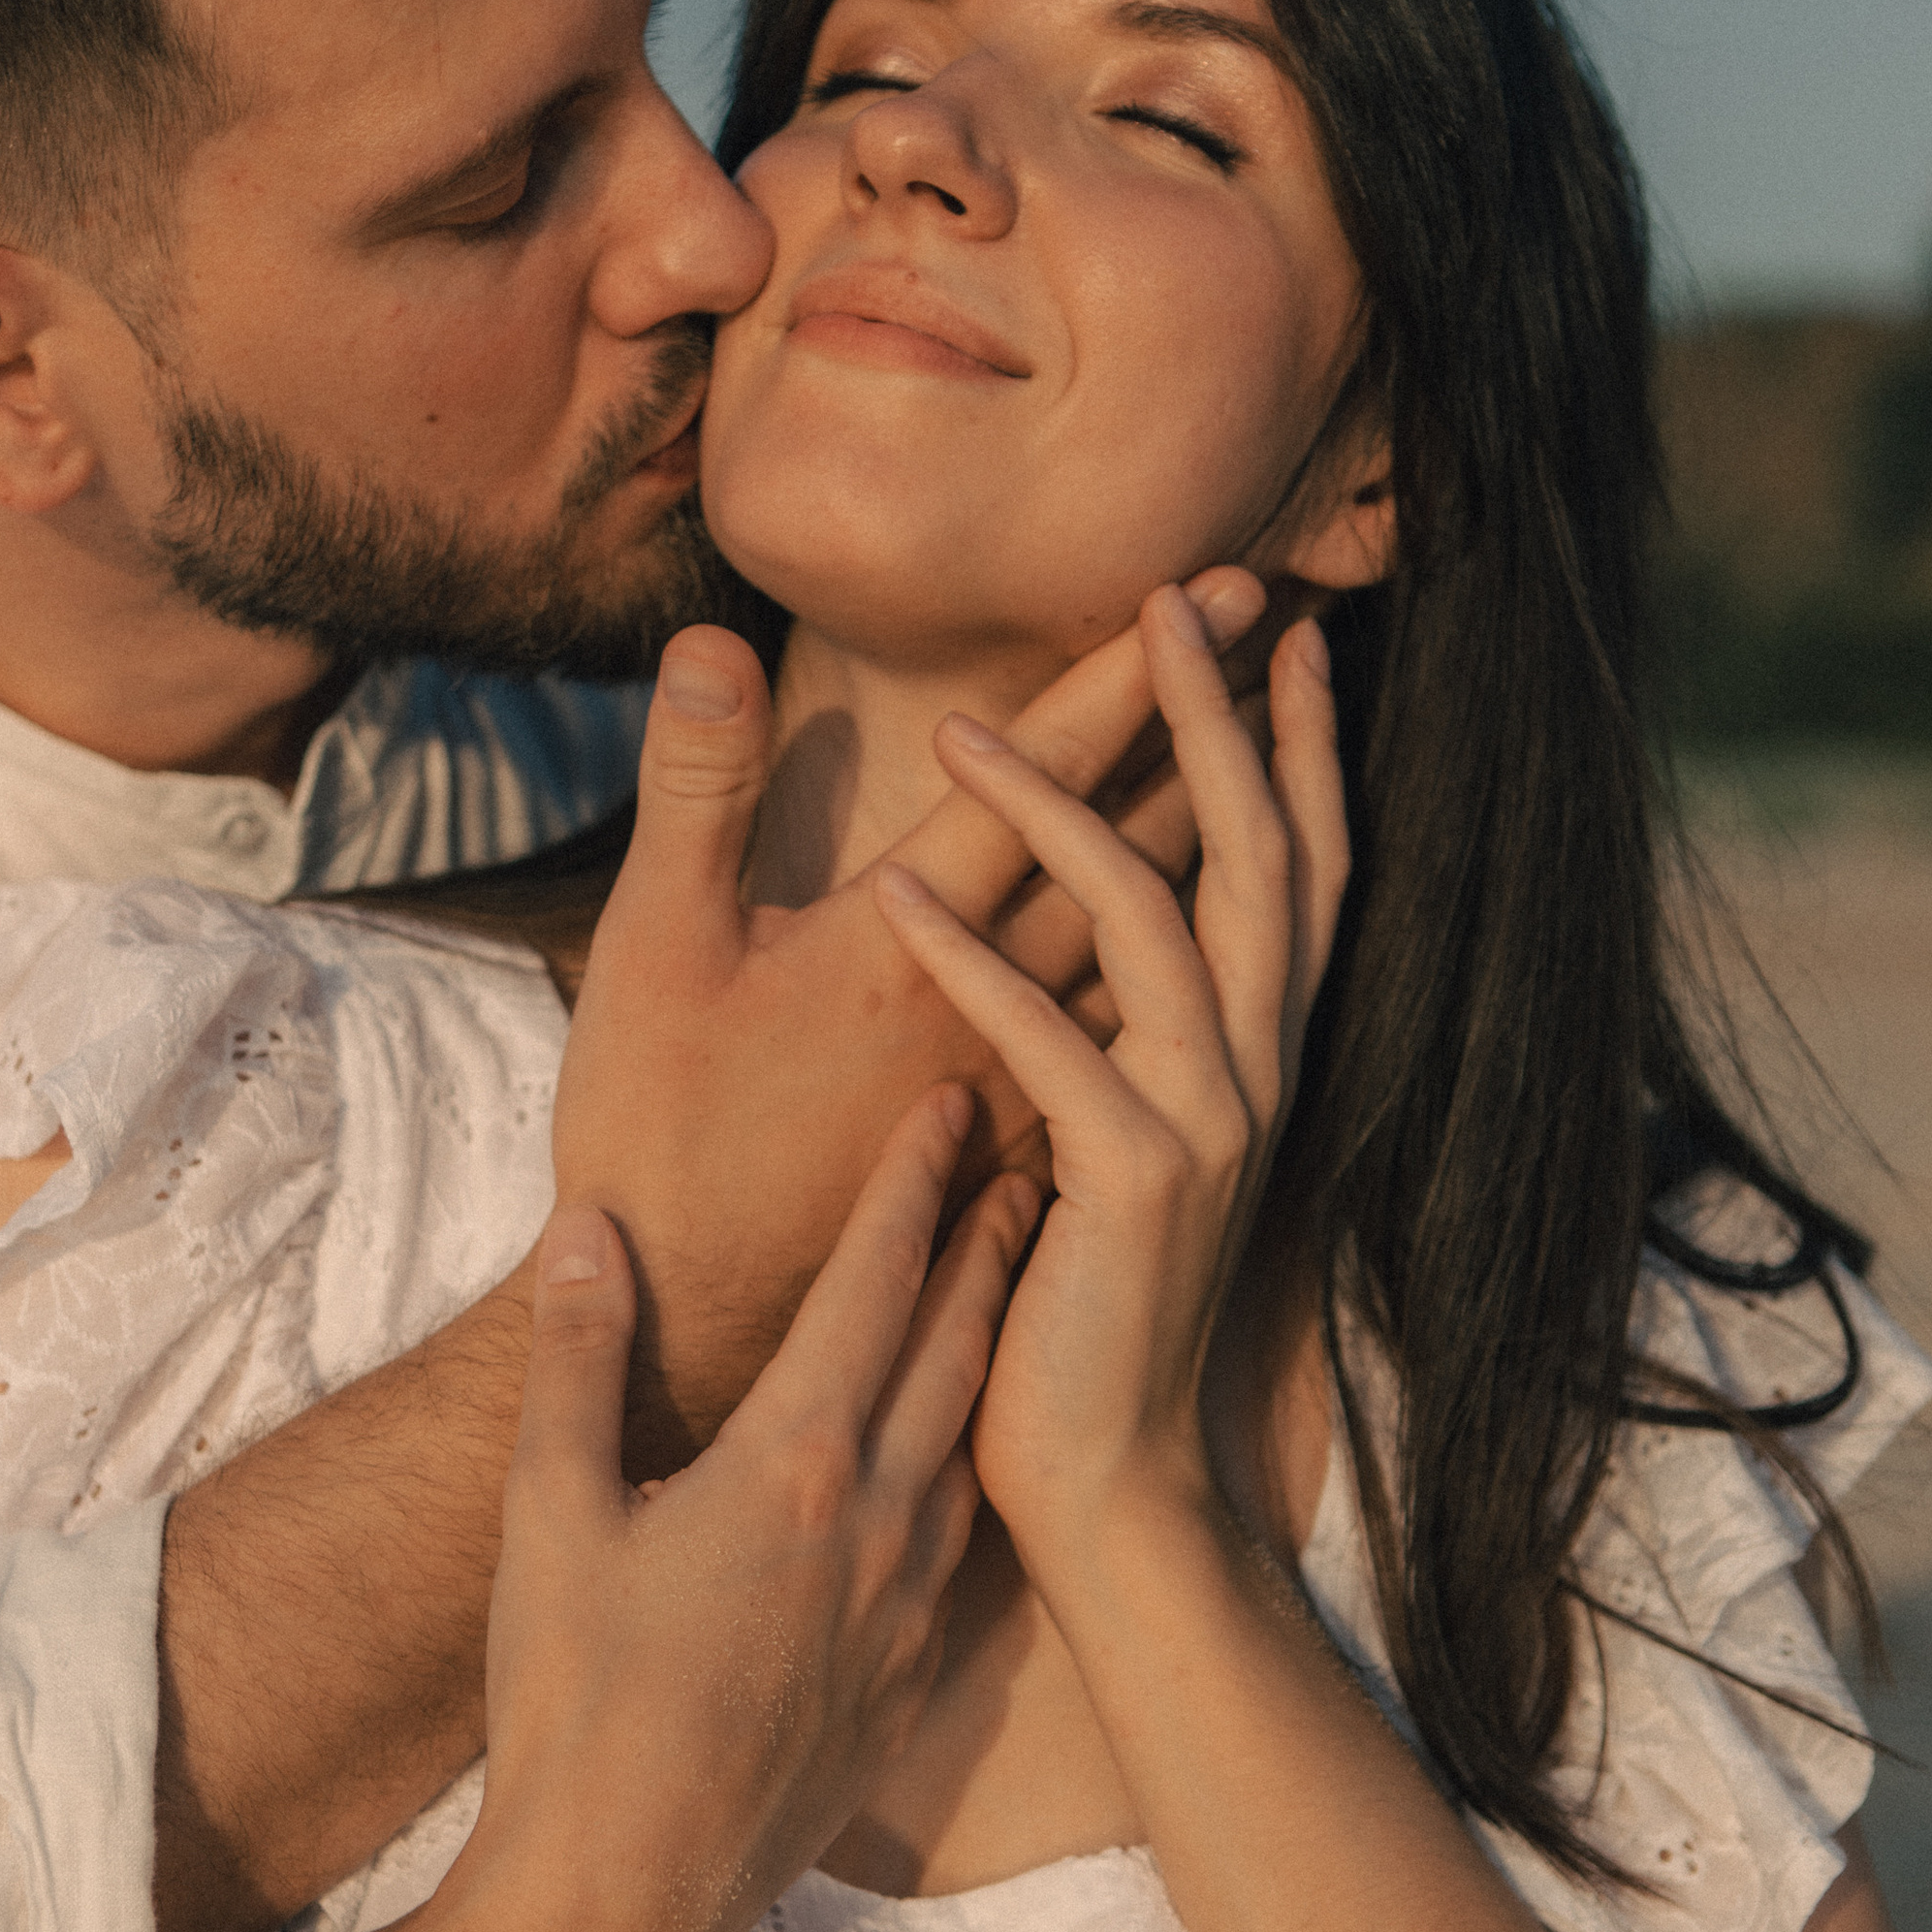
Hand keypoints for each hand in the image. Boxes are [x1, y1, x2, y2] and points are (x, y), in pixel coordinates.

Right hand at [443, 1088, 1037, 1931]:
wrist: (624, 1898)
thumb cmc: (569, 1704)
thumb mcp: (551, 1515)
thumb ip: (580, 1359)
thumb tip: (591, 1227)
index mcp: (794, 1464)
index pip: (876, 1284)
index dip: (914, 1182)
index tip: (950, 1099)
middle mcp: (878, 1521)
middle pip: (958, 1343)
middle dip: (993, 1235)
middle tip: (1032, 1146)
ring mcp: (906, 1604)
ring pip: (972, 1434)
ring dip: (996, 1340)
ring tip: (1016, 1272)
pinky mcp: (908, 1675)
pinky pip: (964, 1534)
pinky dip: (976, 1456)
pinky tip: (967, 1450)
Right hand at [552, 570, 1265, 1458]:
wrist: (692, 1337)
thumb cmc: (657, 1139)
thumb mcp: (649, 953)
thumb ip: (693, 792)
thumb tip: (713, 643)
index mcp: (907, 951)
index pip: (1048, 784)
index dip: (1133, 681)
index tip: (1218, 594)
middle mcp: (994, 1014)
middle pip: (1136, 852)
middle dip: (1208, 734)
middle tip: (1282, 634)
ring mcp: (1021, 1089)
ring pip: (1153, 948)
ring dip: (1217, 843)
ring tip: (1275, 755)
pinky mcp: (1021, 1149)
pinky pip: (1130, 1036)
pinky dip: (1186, 959)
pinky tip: (1220, 931)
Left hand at [872, 593, 1346, 1580]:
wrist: (1103, 1478)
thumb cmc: (1086, 1307)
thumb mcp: (1117, 1144)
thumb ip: (1121, 1032)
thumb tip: (1088, 934)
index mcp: (1249, 1053)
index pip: (1299, 865)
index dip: (1298, 744)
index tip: (1283, 627)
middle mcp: (1251, 1073)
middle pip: (1258, 852)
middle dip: (1216, 716)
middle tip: (1174, 597)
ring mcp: (1205, 1126)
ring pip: (1159, 920)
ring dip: (1061, 804)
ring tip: (962, 722)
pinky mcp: (1130, 1187)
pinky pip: (1049, 1041)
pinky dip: (975, 959)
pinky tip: (902, 889)